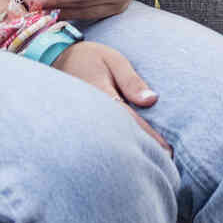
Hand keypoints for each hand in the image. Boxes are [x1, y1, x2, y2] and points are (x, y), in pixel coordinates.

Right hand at [54, 41, 169, 155]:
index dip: (149, 136)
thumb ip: (131, 80)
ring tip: (150, 164)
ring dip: (128, 150)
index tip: (167, 150)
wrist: (55, 58)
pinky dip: (115, 143)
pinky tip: (127, 154)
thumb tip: (151, 100)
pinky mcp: (81, 123)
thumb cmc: (89, 58)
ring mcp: (84, 118)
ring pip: (109, 139)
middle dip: (141, 150)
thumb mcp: (113, 61)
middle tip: (165, 162)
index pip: (129, 119)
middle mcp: (91, 111)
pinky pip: (101, 135)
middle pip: (119, 136)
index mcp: (101, 93)